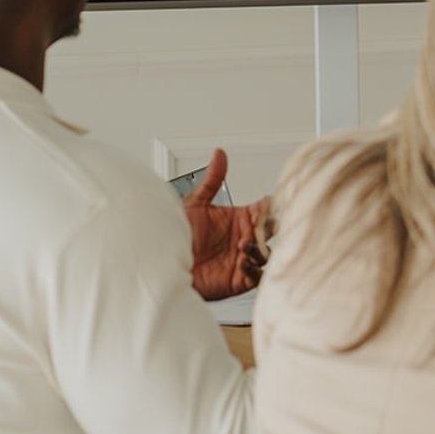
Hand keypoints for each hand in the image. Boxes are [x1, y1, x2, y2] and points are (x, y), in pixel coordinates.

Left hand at [183, 148, 271, 300]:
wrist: (162, 265)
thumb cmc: (175, 236)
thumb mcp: (195, 204)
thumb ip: (212, 180)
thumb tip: (219, 154)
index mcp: (239, 219)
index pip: (265, 210)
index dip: (270, 207)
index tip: (266, 205)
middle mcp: (244, 238)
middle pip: (272, 231)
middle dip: (272, 228)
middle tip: (261, 225)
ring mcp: (243, 258)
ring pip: (267, 253)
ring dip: (260, 249)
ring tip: (243, 245)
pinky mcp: (239, 279)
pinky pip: (257, 276)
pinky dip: (254, 270)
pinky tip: (241, 262)